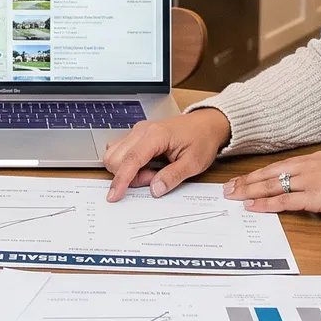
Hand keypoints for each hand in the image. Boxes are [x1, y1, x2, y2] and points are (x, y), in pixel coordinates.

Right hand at [103, 107, 232, 199]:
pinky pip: (120, 151)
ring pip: (114, 155)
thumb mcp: (194, 163)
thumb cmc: (201, 139)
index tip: (114, 196)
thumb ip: (173, 177)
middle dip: (130, 176)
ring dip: (127, 170)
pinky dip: (127, 164)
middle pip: (116, 158)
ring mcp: (137, 131)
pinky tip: (145, 166)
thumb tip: (155, 190)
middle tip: (154, 179)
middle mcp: (142, 130)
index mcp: (156, 135)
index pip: (131, 159)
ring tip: (151, 172)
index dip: (121, 180)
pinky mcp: (136, 135)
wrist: (206, 124)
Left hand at [223, 152, 320, 215]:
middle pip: (268, 175)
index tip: (242, 178)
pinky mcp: (313, 197)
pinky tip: (252, 207)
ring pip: (270, 186)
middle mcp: (305, 168)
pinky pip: (284, 201)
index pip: (276, 167)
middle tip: (227, 188)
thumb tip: (312, 178)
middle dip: (246, 181)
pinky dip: (266, 204)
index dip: (257, 174)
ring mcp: (307, 182)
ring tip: (233, 197)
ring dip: (249, 192)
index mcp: (311, 160)